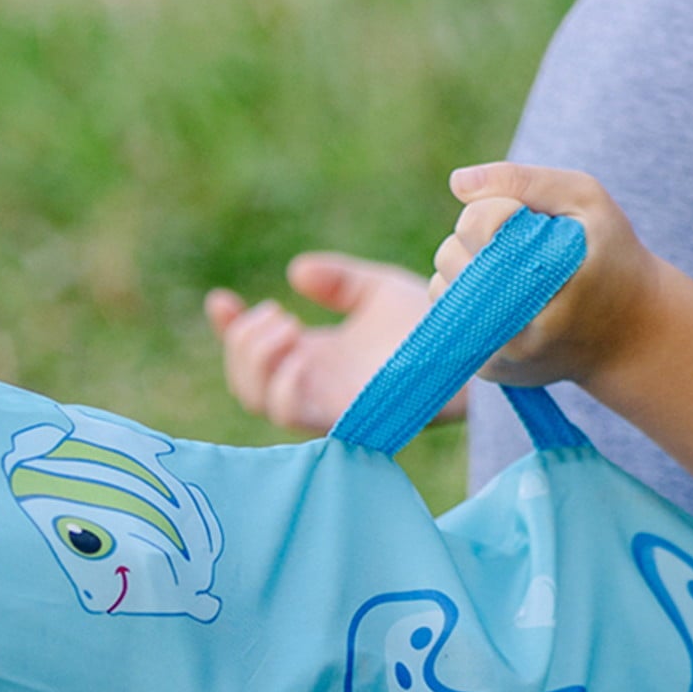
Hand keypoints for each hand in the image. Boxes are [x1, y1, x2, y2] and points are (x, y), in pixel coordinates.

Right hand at [203, 252, 439, 433]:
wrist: (472, 343)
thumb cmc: (432, 323)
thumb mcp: (375, 290)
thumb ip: (337, 281)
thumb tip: (296, 272)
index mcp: (315, 356)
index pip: (253, 352)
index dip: (227, 330)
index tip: (220, 300)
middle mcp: (316, 384)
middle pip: (246, 383)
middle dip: (242, 345)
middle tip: (279, 315)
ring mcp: (328, 403)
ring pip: (261, 401)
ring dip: (258, 361)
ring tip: (288, 326)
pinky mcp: (346, 418)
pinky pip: (294, 416)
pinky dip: (283, 387)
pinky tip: (299, 356)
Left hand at [432, 163, 665, 387]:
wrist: (631, 334)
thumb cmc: (611, 257)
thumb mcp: (586, 199)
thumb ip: (522, 181)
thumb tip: (458, 183)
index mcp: (544, 280)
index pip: (476, 221)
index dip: (502, 208)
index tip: (537, 220)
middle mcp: (515, 328)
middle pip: (450, 252)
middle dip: (480, 238)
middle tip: (524, 246)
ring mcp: (498, 355)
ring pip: (442, 284)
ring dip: (468, 267)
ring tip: (513, 270)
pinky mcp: (488, 370)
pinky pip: (447, 313)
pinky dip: (467, 294)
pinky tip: (504, 293)